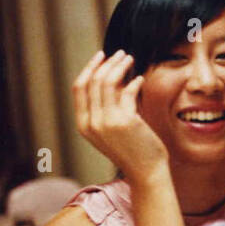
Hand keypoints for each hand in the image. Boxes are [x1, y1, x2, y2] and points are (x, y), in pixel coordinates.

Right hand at [72, 50, 168, 182]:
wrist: (146, 172)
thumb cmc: (132, 149)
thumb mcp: (111, 128)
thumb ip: (107, 106)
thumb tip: (113, 76)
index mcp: (83, 125)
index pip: (79, 88)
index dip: (89, 68)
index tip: (101, 56)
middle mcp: (91, 123)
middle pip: (93, 81)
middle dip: (107, 63)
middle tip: (120, 53)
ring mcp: (107, 122)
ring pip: (108, 82)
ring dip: (119, 66)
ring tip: (130, 59)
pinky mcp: (125, 121)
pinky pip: (127, 91)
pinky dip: (134, 82)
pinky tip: (140, 79)